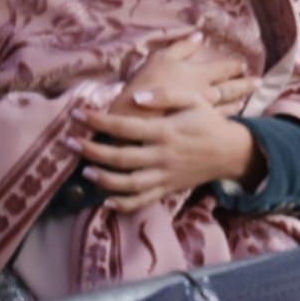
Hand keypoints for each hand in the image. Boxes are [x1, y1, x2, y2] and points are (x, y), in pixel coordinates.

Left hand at [72, 90, 261, 212]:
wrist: (231, 151)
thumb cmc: (209, 122)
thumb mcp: (195, 101)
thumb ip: (167, 96)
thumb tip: (135, 97)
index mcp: (167, 131)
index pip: (126, 127)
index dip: (99, 121)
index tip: (77, 114)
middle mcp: (163, 155)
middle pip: (121, 157)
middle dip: (91, 150)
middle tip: (68, 142)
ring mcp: (164, 175)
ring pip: (128, 183)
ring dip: (103, 179)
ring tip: (85, 171)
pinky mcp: (167, 189)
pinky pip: (142, 201)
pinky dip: (123, 205)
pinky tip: (106, 201)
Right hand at [111, 34, 254, 117]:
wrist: (133, 119)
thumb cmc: (145, 85)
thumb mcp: (160, 58)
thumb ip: (182, 46)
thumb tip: (200, 34)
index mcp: (200, 75)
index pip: (224, 69)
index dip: (235, 66)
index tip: (244, 64)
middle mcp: (207, 94)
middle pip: (232, 88)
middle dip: (246, 84)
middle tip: (259, 82)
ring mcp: (204, 114)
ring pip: (228, 107)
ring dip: (239, 101)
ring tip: (246, 100)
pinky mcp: (198, 130)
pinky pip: (218, 123)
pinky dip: (228, 118)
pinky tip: (232, 119)